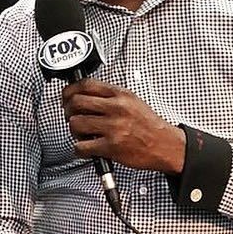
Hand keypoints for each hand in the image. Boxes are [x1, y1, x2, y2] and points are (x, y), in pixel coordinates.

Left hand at [62, 80, 186, 172]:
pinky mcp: (111, 146)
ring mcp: (113, 127)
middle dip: (68, 111)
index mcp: (121, 95)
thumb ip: (111, 97)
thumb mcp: (133, 102)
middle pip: (76, 102)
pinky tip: (86, 148)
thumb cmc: (149, 126)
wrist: (166, 145)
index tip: (67, 97)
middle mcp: (116, 108)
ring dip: (73, 130)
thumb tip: (85, 96)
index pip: (86, 84)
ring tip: (81, 134)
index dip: (70, 91)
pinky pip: (81, 146)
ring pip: (76, 123)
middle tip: (70, 117)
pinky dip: (79, 149)